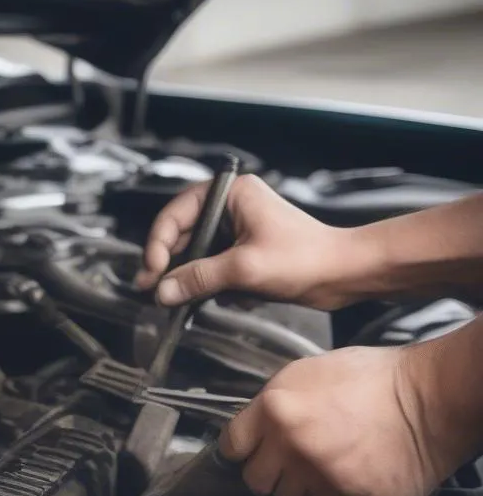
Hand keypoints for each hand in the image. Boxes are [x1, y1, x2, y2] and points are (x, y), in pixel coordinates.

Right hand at [137, 175, 365, 309]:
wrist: (344, 274)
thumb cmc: (306, 259)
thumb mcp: (244, 268)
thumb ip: (199, 278)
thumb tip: (162, 291)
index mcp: (231, 195)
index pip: (177, 214)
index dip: (159, 244)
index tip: (153, 272)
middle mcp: (230, 209)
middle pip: (182, 236)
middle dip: (168, 266)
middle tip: (151, 291)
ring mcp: (236, 232)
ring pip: (195, 256)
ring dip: (187, 279)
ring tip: (174, 301)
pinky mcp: (242, 254)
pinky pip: (211, 269)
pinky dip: (206, 286)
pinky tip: (208, 300)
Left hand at [219, 345, 451, 495]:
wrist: (436, 395)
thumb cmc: (376, 378)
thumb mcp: (309, 372)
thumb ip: (274, 405)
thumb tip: (254, 430)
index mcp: (277, 410)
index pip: (231, 446)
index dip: (243, 449)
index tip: (252, 451)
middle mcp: (293, 448)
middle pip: (256, 482)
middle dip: (271, 474)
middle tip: (295, 462)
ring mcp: (324, 480)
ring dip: (308, 488)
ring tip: (336, 464)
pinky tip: (359, 479)